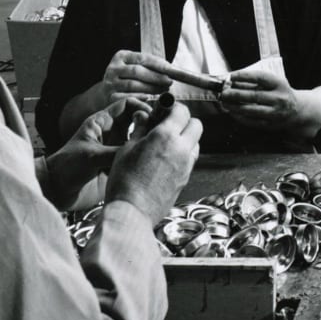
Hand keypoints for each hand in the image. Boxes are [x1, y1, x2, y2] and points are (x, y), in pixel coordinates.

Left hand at [42, 96, 149, 209]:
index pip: (127, 105)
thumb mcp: (92, 156)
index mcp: (102, 123)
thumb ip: (116, 152)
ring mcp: (114, 149)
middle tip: (161, 133)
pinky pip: (134, 159)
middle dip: (149, 124)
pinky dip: (142, 160)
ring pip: (137, 140)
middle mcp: (111, 134)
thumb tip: (142, 150)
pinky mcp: (117, 165)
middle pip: (137, 121)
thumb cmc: (65, 167)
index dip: (141, 107)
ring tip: (158, 150)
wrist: (55, 191)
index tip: (152, 117)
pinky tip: (150, 165)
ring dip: (146, 143)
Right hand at [100, 49, 177, 100]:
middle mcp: (113, 68)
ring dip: (151, 88)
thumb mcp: (135, 68)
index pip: (142, 58)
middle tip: (170, 82)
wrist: (104, 94)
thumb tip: (173, 70)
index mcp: (121, 56)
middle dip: (156, 77)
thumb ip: (150, 67)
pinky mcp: (109, 97)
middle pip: (137, 71)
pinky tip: (149, 98)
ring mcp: (109, 83)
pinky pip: (126, 97)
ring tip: (164, 90)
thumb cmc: (127, 79)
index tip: (171, 69)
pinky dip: (139, 97)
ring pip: (132, 85)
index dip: (158, 64)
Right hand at [104, 100, 202, 218]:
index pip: (182, 111)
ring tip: (166, 143)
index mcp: (166, 136)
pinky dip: (183, 154)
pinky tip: (166, 159)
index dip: (174, 107)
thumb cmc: (124, 180)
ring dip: (186, 138)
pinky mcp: (186, 178)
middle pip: (196, 125)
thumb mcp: (127, 148)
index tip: (165, 110)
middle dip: (184, 121)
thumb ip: (140, 129)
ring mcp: (186, 165)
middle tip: (167, 125)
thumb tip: (144, 116)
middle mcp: (182, 149)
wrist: (132, 212)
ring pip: (196, 142)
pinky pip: (190, 159)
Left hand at [219, 65, 302, 130]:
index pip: (260, 78)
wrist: (297, 110)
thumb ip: (255, 81)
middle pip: (254, 96)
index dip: (245, 76)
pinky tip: (232, 112)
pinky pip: (252, 121)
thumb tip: (233, 81)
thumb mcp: (273, 83)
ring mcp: (275, 113)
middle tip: (224, 92)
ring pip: (251, 110)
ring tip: (225, 103)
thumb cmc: (280, 93)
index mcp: (280, 84)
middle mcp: (279, 98)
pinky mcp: (271, 124)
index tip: (232, 76)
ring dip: (235, 107)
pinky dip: (240, 117)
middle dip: (236, 94)